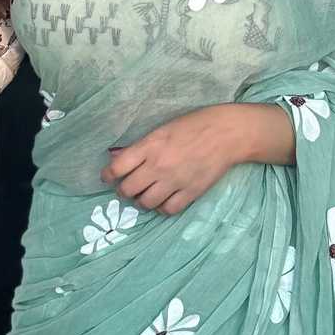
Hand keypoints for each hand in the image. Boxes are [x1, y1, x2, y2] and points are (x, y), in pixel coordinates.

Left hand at [99, 105, 245, 215]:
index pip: (118, 168)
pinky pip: (168, 210)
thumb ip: (141, 146)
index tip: (107, 177)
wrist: (227, 133)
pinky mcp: (191, 192)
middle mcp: (159, 165)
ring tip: (145, 195)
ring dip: (142, 201)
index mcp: (150, 146)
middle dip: (124, 190)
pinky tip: (163, 200)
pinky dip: (162, 208)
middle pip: (128, 189)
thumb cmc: (194, 125)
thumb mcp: (163, 129)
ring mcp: (175, 181)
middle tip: (128, 187)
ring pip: (146, 203)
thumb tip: (119, 157)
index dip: (108, 175)